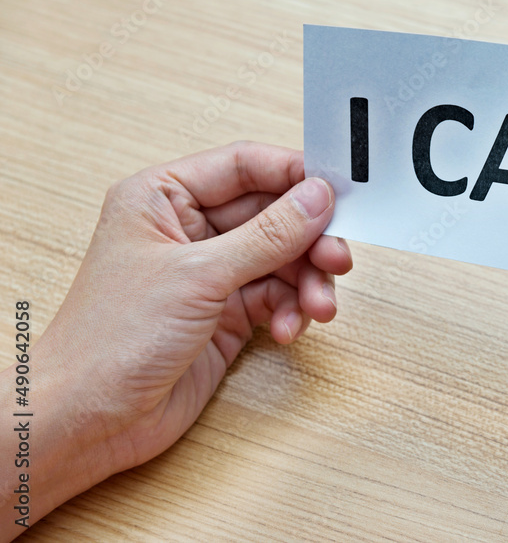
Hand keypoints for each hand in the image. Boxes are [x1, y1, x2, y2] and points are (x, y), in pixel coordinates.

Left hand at [1, 142, 351, 536]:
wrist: (91, 419)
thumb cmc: (110, 339)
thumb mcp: (198, 275)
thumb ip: (267, 235)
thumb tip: (316, 198)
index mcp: (164, 197)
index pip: (244, 166)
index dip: (294, 176)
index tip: (338, 192)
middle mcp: (189, 230)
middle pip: (273, 215)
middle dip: (309, 239)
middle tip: (336, 259)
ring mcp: (210, 272)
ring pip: (282, 259)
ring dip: (307, 282)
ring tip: (318, 307)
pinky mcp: (226, 312)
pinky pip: (278, 296)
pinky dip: (292, 311)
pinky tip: (289, 330)